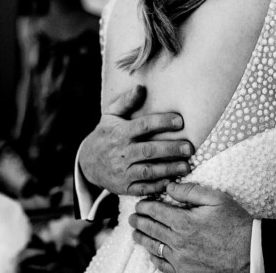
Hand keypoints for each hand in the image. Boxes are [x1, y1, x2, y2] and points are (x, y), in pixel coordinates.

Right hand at [79, 85, 193, 196]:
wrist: (87, 163)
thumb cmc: (105, 135)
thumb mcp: (110, 116)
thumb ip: (126, 102)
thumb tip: (141, 87)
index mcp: (120, 133)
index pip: (143, 126)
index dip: (162, 122)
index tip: (180, 121)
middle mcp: (121, 153)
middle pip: (149, 150)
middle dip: (170, 149)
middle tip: (189, 147)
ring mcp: (122, 172)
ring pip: (148, 171)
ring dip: (169, 169)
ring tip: (187, 166)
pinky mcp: (124, 187)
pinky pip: (143, 188)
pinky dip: (157, 186)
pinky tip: (172, 181)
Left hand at [130, 182, 252, 272]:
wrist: (249, 252)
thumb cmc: (235, 223)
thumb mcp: (216, 199)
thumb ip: (191, 191)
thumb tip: (170, 186)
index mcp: (183, 222)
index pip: (155, 211)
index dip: (144, 206)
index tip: (139, 203)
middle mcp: (178, 242)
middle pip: (150, 229)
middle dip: (138, 221)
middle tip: (132, 217)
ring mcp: (180, 260)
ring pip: (153, 248)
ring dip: (142, 239)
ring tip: (135, 234)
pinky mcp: (185, 272)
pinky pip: (162, 266)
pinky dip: (154, 258)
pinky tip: (152, 253)